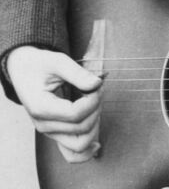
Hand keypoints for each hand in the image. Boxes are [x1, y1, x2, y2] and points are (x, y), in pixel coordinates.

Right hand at [6, 45, 103, 162]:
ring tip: (94, 104)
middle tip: (97, 89)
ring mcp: (49, 132)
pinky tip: (97, 144)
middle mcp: (44, 125)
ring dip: (95, 124)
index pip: (75, 114)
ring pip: (79, 145)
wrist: (23, 71)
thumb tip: (97, 84)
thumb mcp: (57, 61)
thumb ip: (78, 73)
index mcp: (41, 107)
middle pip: (81, 129)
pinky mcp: (55, 134)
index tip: (97, 84)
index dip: (93, 100)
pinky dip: (86, 152)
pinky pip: (71, 154)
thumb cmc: (39, 65)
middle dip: (96, 108)